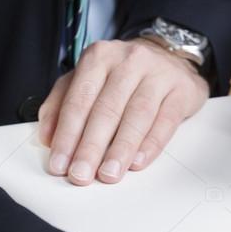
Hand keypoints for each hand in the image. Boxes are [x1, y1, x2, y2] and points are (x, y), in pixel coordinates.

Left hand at [38, 39, 208, 185]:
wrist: (170, 56)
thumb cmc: (123, 74)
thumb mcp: (88, 79)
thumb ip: (62, 103)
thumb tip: (48, 137)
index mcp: (99, 57)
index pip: (79, 100)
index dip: (67, 135)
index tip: (60, 164)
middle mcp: (129, 60)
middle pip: (107, 109)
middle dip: (91, 147)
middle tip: (81, 174)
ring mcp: (159, 73)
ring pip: (137, 115)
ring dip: (120, 149)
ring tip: (109, 174)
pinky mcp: (182, 90)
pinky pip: (165, 120)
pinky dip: (151, 144)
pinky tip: (138, 161)